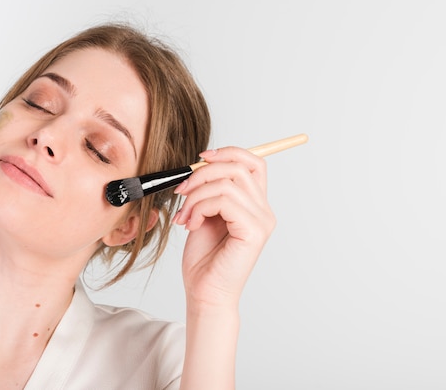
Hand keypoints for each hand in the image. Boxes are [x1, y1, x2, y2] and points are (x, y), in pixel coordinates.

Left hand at [173, 146, 275, 310]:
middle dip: (202, 173)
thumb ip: (210, 190)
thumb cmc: (204, 259)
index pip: (254, 162)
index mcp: (255, 205)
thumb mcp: (204, 214)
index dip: (228, 152)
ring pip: (227, 183)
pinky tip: (191, 225)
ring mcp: (262, 221)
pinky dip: (201, 208)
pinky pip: (224, 201)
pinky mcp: (254, 232)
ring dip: (196, 195)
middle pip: (239, 166)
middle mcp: (264, 211)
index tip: (201, 158)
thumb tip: (200, 164)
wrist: (204, 292)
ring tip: (185, 216)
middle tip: (182, 190)